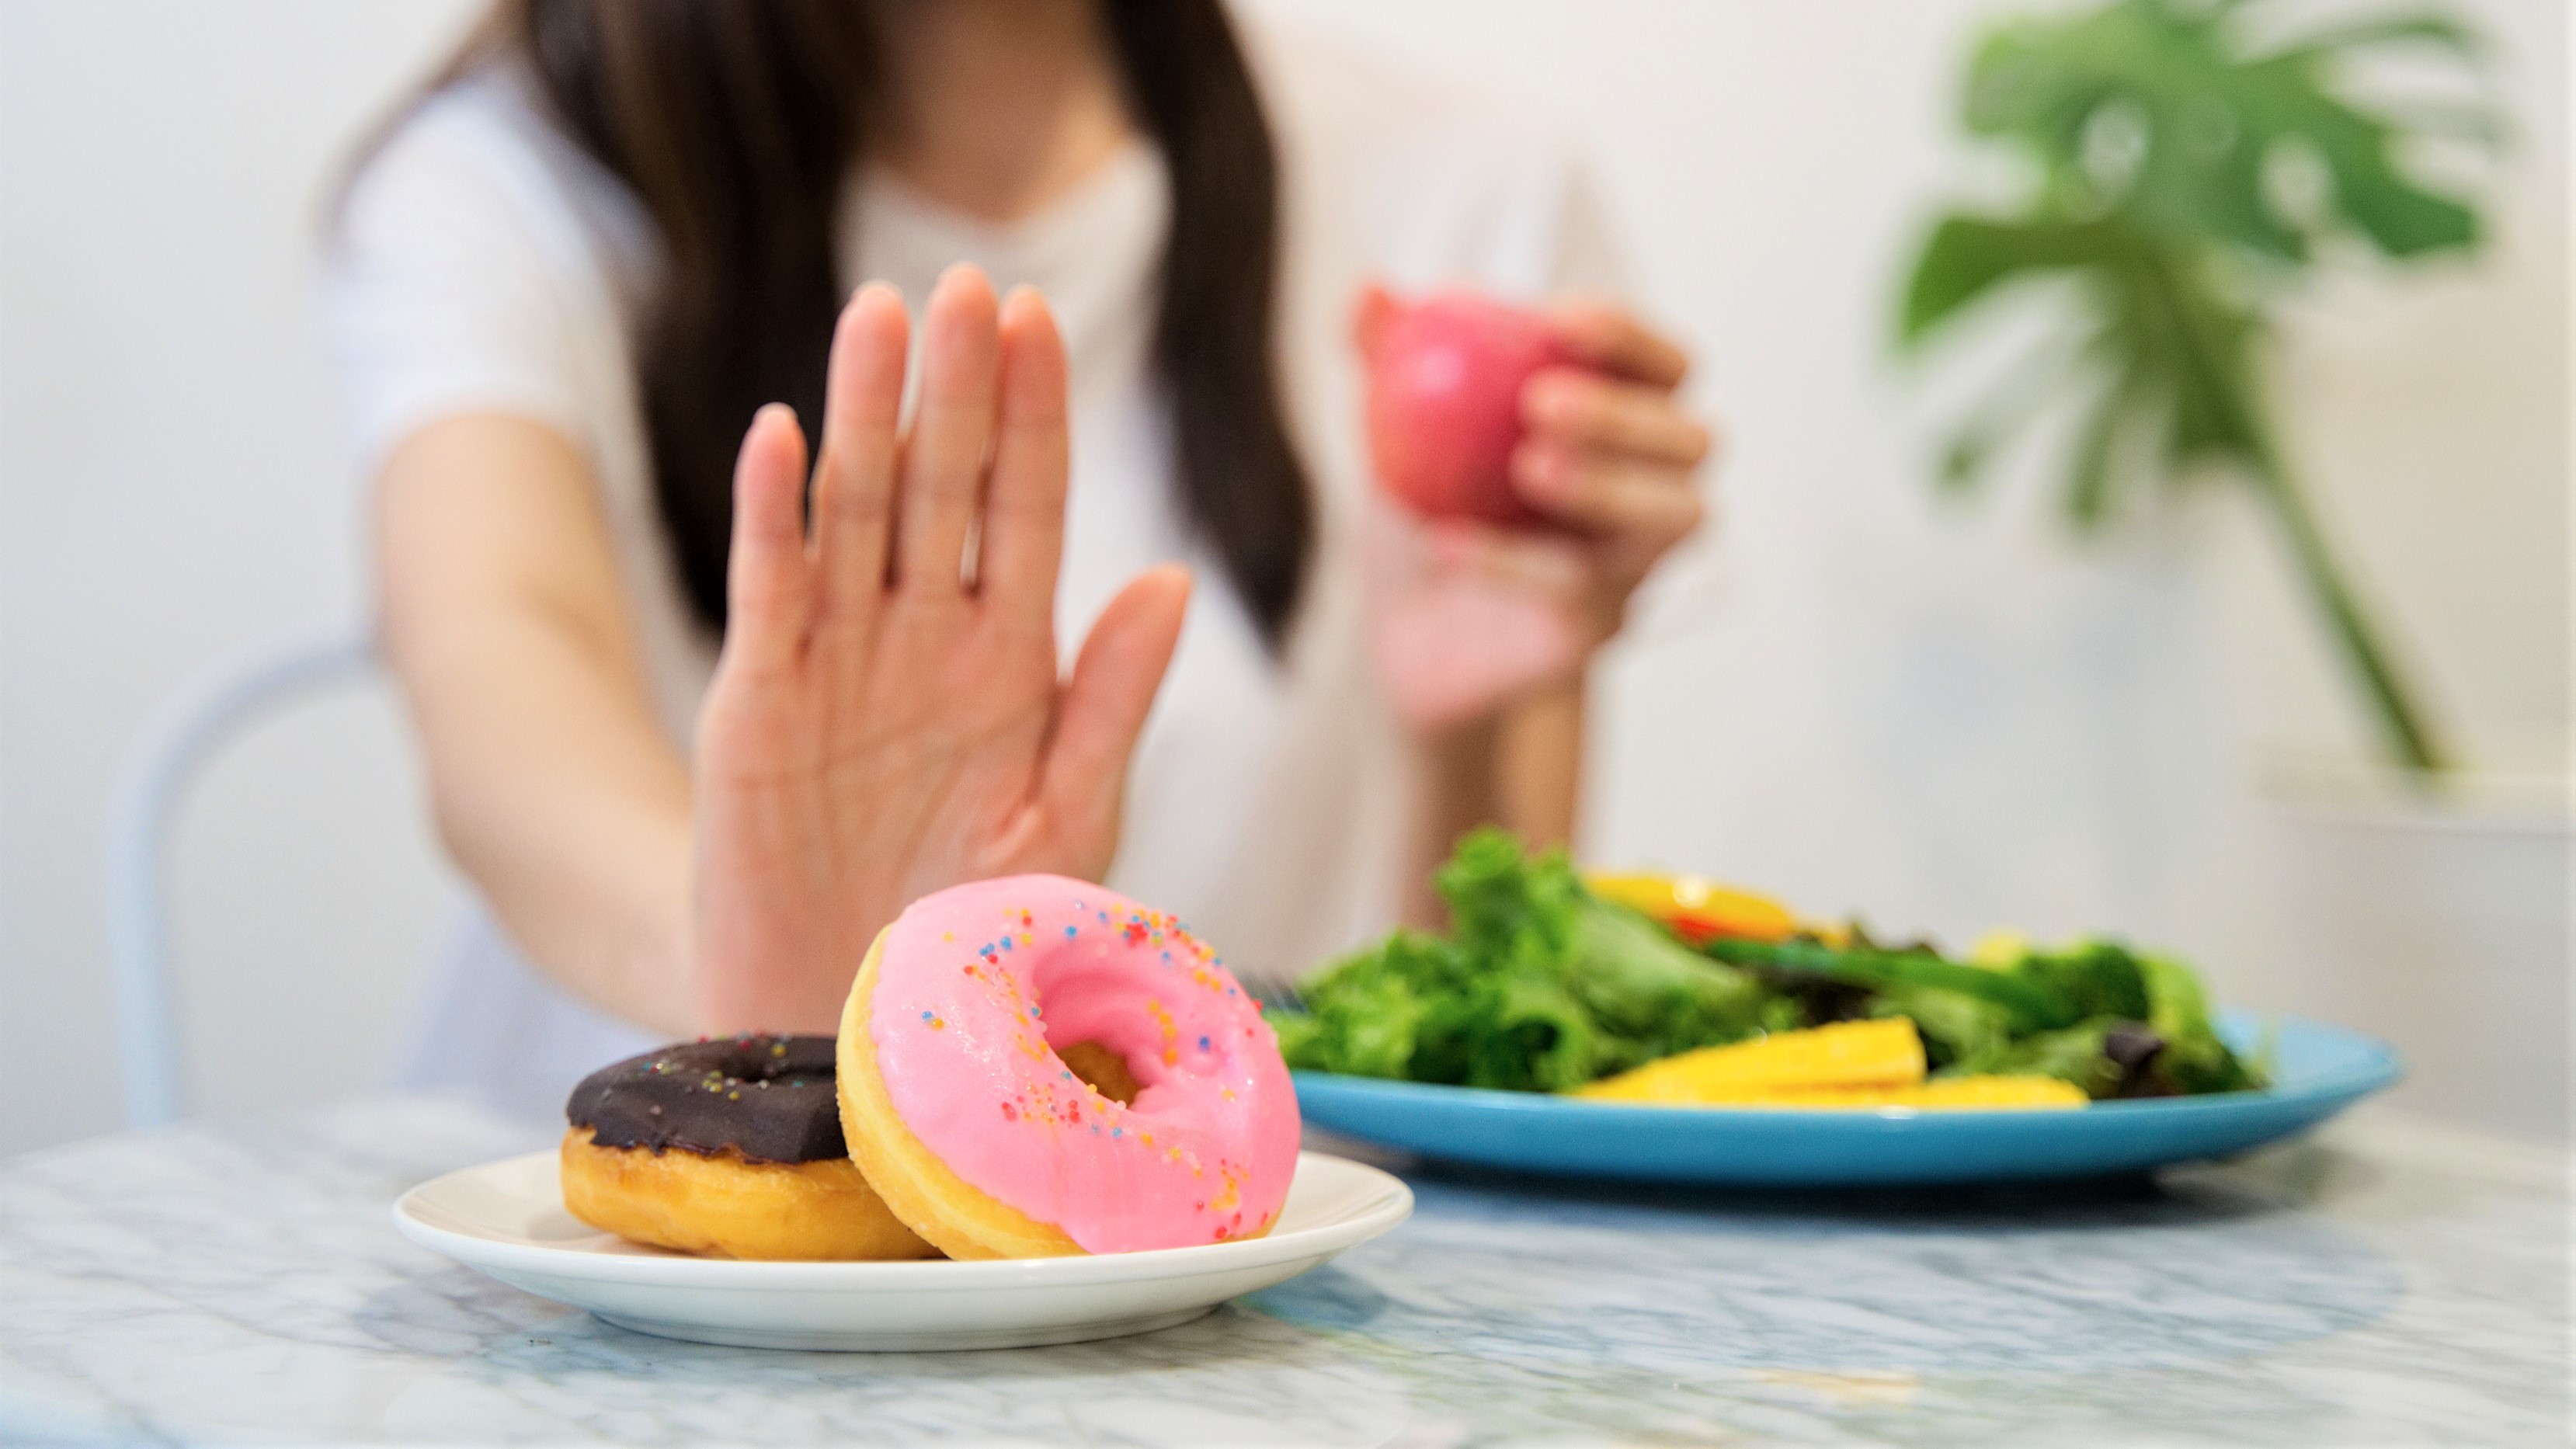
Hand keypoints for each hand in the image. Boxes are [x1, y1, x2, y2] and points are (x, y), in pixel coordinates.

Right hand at [691, 265, 1189, 1031]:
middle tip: (967, 284)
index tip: (1040, 319)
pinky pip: (770, 592)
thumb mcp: (1067, 820)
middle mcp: (926, 640)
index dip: (1033, 415)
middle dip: (958, 386)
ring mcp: (840, 663)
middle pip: (944, 484)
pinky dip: (774, 517)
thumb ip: (1112, 703)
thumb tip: (1171, 580)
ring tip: (882, 315)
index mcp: (1014, 662)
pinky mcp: (759, 704)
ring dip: (868, 414)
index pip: (1028, 507)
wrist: (857, 1025)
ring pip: (857, 512)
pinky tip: (784, 434)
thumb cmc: (976, 931)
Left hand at [1369, 300, 1713, 731]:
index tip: (1557, 317)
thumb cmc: (1428, 507)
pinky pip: (1580, 593)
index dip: (1628, 336)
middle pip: (1690, 439)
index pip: (1664, 365)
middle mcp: (1656, 488)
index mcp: (1628, 421)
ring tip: (1528, 466)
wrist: (1410, 634)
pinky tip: (1448, 542)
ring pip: (1676, 518)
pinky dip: (1516, 563)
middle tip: (1541, 401)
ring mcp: (1638, 564)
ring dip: (1609, 485)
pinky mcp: (1602, 627)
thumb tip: (1370, 288)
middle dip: (1624, 412)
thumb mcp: (1396, 427)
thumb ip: (1389, 356)